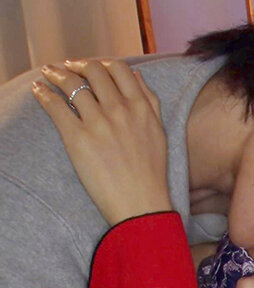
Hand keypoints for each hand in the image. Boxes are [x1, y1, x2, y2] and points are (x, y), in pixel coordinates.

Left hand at [33, 59, 171, 225]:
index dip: (100, 63)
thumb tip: (137, 75)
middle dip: (75, 65)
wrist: (141, 203)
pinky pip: (56, 107)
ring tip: (47, 75)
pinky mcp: (78, 139)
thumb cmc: (152, 172)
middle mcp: (120, 110)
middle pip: (93, 71)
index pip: (118, 69)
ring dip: (56, 75)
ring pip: (73, 85)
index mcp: (141, 107)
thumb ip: (150, 101)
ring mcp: (99, 123)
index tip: (89, 66)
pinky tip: (38, 91)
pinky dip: (44, 95)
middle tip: (64, 68)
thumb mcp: (159, 131)